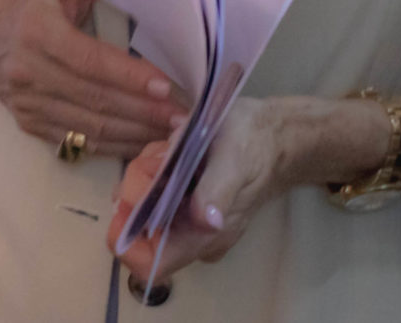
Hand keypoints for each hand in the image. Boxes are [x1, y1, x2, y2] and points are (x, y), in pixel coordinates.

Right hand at [0, 0, 188, 160]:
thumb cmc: (30, 1)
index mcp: (37, 32)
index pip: (89, 61)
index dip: (127, 76)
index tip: (164, 86)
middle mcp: (29, 72)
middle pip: (94, 99)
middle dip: (142, 111)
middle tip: (182, 117)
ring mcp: (28, 104)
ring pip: (88, 127)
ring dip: (133, 134)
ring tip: (171, 134)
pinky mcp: (30, 124)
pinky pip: (76, 142)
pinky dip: (112, 147)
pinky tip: (141, 143)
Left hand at [108, 97, 298, 282]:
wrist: (274, 137)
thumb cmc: (255, 148)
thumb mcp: (235, 162)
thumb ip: (218, 191)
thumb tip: (208, 221)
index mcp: (201, 238)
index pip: (150, 263)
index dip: (128, 240)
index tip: (126, 201)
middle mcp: (189, 236)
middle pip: (139, 226)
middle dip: (138, 187)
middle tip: (160, 156)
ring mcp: (185, 217)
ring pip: (141, 203)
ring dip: (146, 171)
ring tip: (171, 147)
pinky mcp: (182, 198)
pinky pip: (152, 189)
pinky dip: (154, 167)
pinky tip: (174, 147)